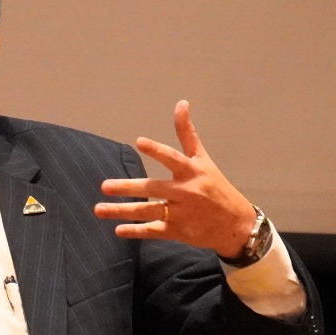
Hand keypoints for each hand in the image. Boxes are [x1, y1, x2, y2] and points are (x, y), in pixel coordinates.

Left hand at [94, 100, 257, 256]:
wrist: (236, 225)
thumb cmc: (216, 187)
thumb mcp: (204, 159)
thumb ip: (187, 134)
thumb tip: (181, 103)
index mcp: (192, 172)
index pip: (172, 158)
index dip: (156, 150)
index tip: (139, 142)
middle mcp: (186, 192)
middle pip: (153, 188)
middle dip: (128, 188)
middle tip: (104, 186)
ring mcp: (181, 213)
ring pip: (148, 211)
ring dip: (123, 211)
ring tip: (99, 209)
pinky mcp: (178, 231)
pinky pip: (154, 231)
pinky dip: (136, 231)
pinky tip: (118, 230)